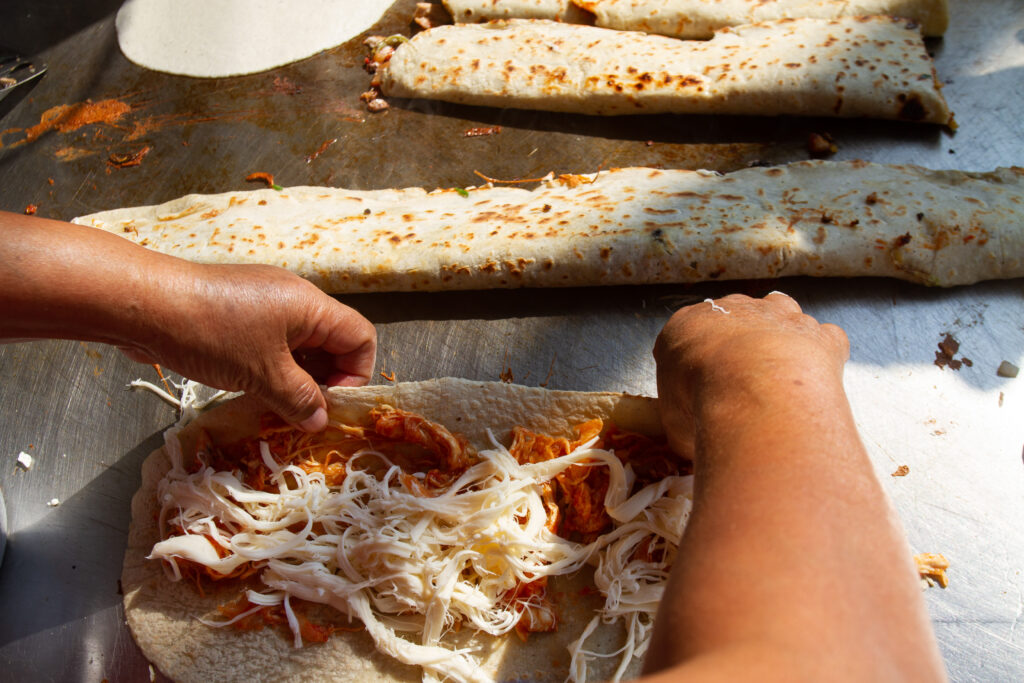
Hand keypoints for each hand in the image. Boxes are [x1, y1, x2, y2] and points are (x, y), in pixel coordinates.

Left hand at [119, 263, 376, 431]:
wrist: (146, 304)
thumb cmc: (211, 333)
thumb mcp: (262, 375)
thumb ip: (299, 399)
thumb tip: (320, 420)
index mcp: (311, 305)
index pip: (361, 337)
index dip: (355, 374)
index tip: (330, 404)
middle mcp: (294, 299)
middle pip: (332, 342)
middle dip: (324, 381)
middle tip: (304, 413)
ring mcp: (265, 304)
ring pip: (300, 347)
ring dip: (296, 379)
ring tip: (277, 407)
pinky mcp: (239, 313)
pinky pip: (272, 344)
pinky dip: (272, 369)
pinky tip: (253, 391)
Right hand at [652, 292, 848, 458]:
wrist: (755, 390)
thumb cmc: (702, 404)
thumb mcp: (671, 423)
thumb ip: (680, 422)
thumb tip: (689, 443)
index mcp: (686, 326)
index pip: (687, 334)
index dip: (695, 362)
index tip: (701, 390)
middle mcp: (733, 310)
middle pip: (736, 318)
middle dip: (738, 345)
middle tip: (740, 387)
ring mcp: (779, 315)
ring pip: (782, 315)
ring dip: (781, 339)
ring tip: (778, 380)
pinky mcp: (818, 333)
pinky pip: (824, 336)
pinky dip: (823, 354)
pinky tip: (815, 380)